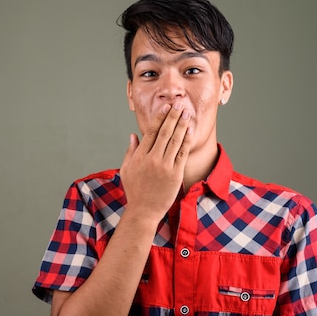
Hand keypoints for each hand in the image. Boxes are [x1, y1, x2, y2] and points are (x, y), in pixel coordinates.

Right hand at [119, 102, 192, 222]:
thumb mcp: (126, 170)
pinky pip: (183, 153)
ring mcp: (164, 166)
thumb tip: (134, 136)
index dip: (160, 118)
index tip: (165, 108)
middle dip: (173, 117)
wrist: (143, 211)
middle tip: (179, 104)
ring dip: (182, 125)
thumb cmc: (134, 191)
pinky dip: (186, 140)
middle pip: (165, 133)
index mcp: (139, 156)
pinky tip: (190, 131)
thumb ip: (130, 151)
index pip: (151, 132)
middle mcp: (152, 159)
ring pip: (175, 140)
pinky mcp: (175, 174)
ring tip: (187, 113)